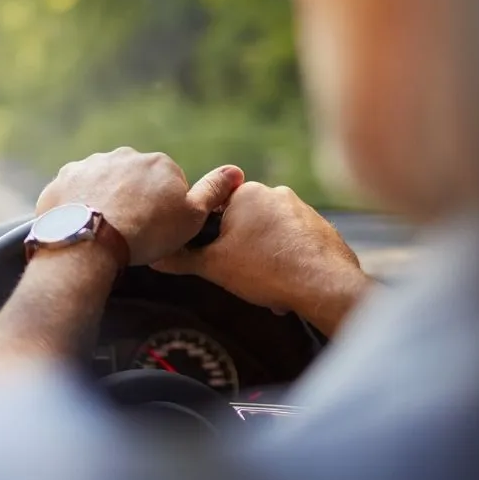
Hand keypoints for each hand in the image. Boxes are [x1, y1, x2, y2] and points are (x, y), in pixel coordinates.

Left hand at [36, 148, 244, 264]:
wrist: (90, 241)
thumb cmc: (146, 233)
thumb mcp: (191, 218)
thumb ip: (213, 192)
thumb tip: (236, 170)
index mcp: (158, 162)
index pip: (167, 183)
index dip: (164, 208)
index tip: (156, 228)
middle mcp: (124, 155)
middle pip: (134, 179)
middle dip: (133, 199)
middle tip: (130, 231)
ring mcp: (90, 163)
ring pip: (104, 182)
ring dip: (105, 199)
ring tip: (104, 230)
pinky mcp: (63, 178)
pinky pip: (75, 190)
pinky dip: (78, 204)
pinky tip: (82, 224)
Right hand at [154, 182, 370, 334]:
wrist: (323, 285)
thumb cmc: (266, 270)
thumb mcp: (214, 266)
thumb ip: (182, 259)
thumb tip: (155, 257)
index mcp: (247, 194)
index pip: (218, 208)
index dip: (216, 236)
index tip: (220, 256)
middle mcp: (276, 193)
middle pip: (247, 223)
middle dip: (244, 250)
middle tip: (244, 277)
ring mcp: (303, 209)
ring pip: (272, 235)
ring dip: (267, 258)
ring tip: (268, 286)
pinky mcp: (322, 227)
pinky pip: (296, 242)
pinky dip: (289, 260)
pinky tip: (289, 284)